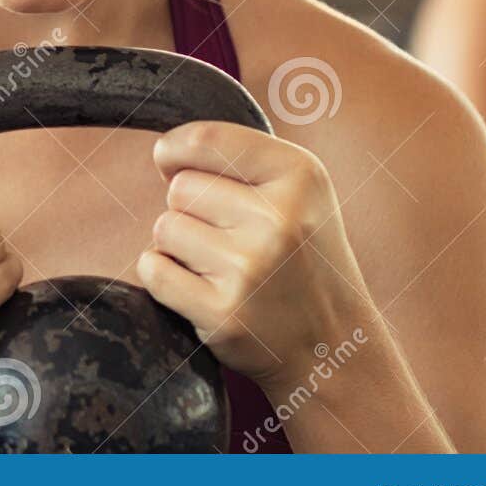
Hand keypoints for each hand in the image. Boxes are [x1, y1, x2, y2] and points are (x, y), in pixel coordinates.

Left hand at [137, 122, 374, 392]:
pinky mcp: (224, 312)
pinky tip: (203, 289)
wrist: (332, 345)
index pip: (204, 139)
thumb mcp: (298, 192)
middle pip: (179, 188)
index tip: (170, 162)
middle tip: (230, 239)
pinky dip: (164, 277)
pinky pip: (153, 269)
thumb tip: (164, 154)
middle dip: (190, 210)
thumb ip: (239, 159)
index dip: (173, 150)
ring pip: (164, 228)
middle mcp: (280, 218)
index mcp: (301, 176)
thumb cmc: (302, 257)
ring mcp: (251, 267)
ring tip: (224, 266)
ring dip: (179, 247)